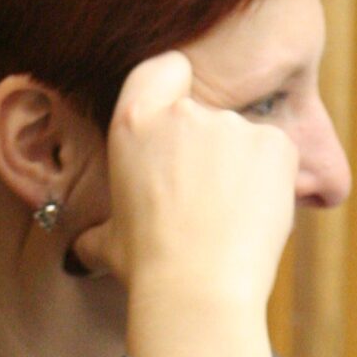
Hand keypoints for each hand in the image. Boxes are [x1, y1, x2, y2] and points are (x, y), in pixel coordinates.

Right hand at [74, 52, 296, 356]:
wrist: (198, 288)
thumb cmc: (148, 266)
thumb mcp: (107, 243)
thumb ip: (97, 232)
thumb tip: (80, 251)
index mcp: (133, 123)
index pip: (162, 69)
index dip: (175, 85)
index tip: (180, 120)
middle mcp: (183, 113)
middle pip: (206, 112)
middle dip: (209, 146)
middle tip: (205, 196)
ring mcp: (232, 124)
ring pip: (243, 136)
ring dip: (241, 165)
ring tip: (230, 215)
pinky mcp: (275, 143)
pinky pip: (276, 153)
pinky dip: (272, 179)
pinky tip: (255, 214)